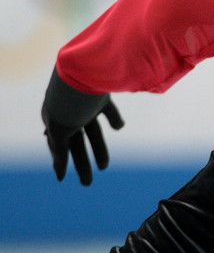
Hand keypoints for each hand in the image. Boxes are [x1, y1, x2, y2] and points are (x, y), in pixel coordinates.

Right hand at [41, 69, 124, 184]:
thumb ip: (58, 150)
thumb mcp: (59, 129)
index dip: (60, 161)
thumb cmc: (68, 100)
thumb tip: (59, 172)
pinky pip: (107, 110)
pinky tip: (119, 128)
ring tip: (104, 168)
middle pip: (76, 142)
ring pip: (93, 130)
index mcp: (55, 118)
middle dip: (81, 163)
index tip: (62, 178)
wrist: (85, 68)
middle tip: (87, 184)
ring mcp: (85, 103)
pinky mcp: (101, 94)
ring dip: (98, 149)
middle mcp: (69, 111)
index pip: (58, 145)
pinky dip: (114, 120)